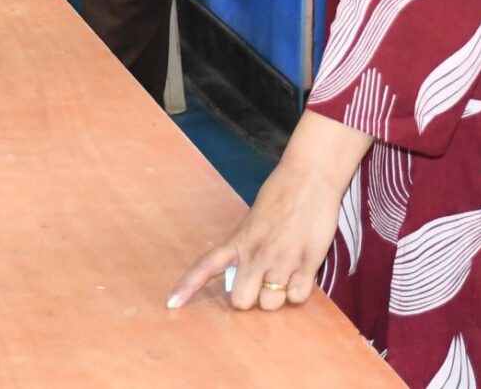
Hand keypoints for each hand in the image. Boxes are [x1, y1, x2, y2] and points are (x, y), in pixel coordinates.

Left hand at [167, 112, 367, 313]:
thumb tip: (242, 272)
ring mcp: (282, 259)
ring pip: (270, 303)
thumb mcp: (253, 220)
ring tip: (286, 274)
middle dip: (250, 298)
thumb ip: (245, 247)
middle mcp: (256, 253)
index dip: (187, 287)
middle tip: (261, 283)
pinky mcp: (308, 261)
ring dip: (277, 296)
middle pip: (241, 301)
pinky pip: (297, 296)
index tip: (170, 304)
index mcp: (238, 240)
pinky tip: (301, 273)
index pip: (206, 266)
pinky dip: (298, 291)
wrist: (310, 176)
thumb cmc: (281, 195)